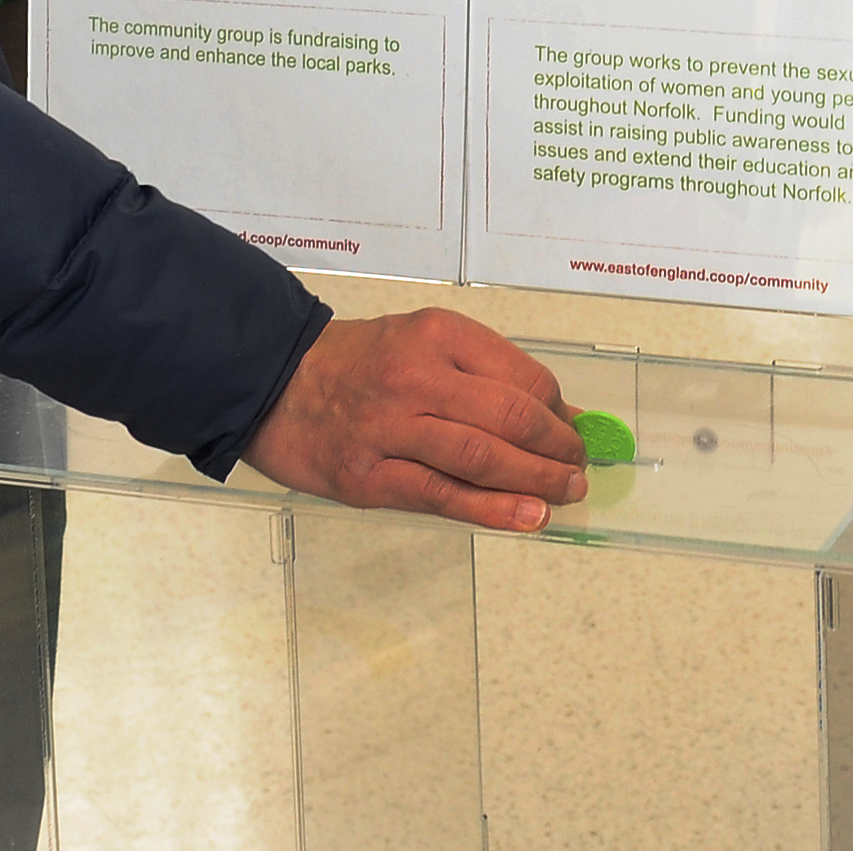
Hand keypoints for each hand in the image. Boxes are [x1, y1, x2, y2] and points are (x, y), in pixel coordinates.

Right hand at [240, 308, 590, 532]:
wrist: (274, 383)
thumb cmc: (358, 364)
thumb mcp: (423, 343)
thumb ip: (486, 373)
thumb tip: (559, 413)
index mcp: (438, 334)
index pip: (523, 377)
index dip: (559, 411)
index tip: (573, 430)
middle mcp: (417, 377)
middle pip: (511, 417)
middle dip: (558, 449)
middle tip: (578, 467)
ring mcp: (391, 429)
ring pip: (483, 457)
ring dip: (538, 481)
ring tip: (567, 494)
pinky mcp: (370, 478)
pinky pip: (444, 496)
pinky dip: (494, 510)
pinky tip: (529, 517)